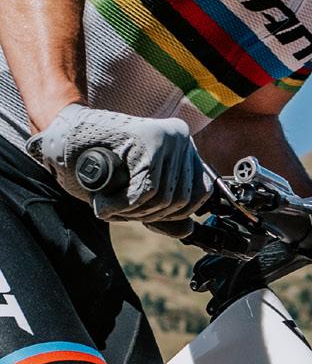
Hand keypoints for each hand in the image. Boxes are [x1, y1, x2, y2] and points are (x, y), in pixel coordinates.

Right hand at [30, 104, 215, 221]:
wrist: (59, 133)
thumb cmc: (97, 161)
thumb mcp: (137, 186)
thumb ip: (164, 207)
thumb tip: (187, 229)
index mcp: (185, 146)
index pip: (200, 192)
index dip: (172, 214)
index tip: (146, 217)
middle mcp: (180, 137)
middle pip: (182, 197)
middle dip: (149, 215)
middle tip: (120, 212)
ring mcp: (166, 136)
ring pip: (164, 197)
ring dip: (134, 212)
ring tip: (110, 207)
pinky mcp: (146, 140)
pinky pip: (145, 191)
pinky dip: (123, 206)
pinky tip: (103, 205)